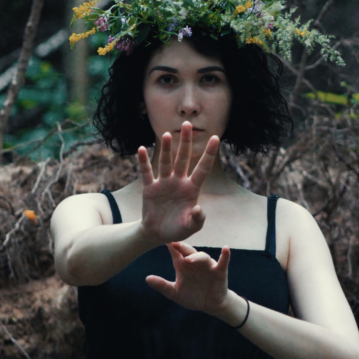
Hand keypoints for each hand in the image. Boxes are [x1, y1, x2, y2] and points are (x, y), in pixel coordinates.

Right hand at [137, 122, 219, 244]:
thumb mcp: (191, 228)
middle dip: (186, 142)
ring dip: (166, 149)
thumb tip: (198, 209)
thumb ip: (197, 220)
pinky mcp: (150, 188)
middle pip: (183, 158)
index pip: (202, 168)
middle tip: (188, 124)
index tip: (216, 137)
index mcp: (192, 189)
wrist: (157, 234)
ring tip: (167, 134)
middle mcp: (178, 182)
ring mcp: (164, 184)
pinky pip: (147, 172)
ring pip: (166, 162)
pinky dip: (144, 162)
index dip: (209, 154)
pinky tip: (142, 149)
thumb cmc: (177, 230)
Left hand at [145, 242, 230, 314]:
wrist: (209, 305)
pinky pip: (223, 262)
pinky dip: (225, 255)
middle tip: (175, 244)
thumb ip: (162, 285)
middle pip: (188, 252)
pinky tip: (225, 249)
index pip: (176, 253)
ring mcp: (207, 266)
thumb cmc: (191, 296)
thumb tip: (146, 278)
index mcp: (182, 265)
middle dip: (182, 247)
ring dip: (197, 257)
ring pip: (203, 257)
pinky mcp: (219, 271)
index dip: (171, 246)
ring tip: (189, 259)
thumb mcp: (175, 293)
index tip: (163, 240)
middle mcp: (194, 262)